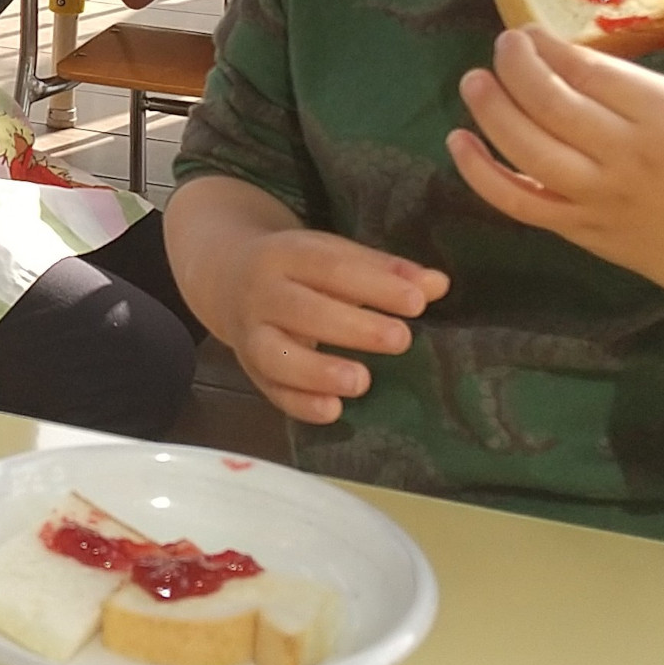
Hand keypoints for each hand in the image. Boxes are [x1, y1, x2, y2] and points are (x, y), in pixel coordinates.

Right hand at [223, 227, 450, 423]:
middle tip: (400, 339)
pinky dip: (299, 403)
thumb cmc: (299, 269)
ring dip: (318, 370)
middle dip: (353, 327)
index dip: (374, 284)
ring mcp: (250, 333)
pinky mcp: (250, 370)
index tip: (417, 301)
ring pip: (275, 354)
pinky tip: (333, 411)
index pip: (330, 266)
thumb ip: (384, 271)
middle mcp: (261, 292)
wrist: (226, 276)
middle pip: (301, 310)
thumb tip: (438, 284)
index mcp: (286, 253)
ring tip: (362, 381)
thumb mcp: (334, 256)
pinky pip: (270, 391)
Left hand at [449, 16, 663, 388]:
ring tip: (473, 82)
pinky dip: (480, 175)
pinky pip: (518, 203)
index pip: (586, 71)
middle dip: (513, 69)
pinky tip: (459, 143)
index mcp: (663, 113)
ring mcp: (599, 196)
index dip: (544, 47)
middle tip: (500, 48)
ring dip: (490, 113)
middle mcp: (627, 155)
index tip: (527, 31)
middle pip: (550, 106)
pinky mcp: (578, 228)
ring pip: (528, 153)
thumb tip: (660, 8)